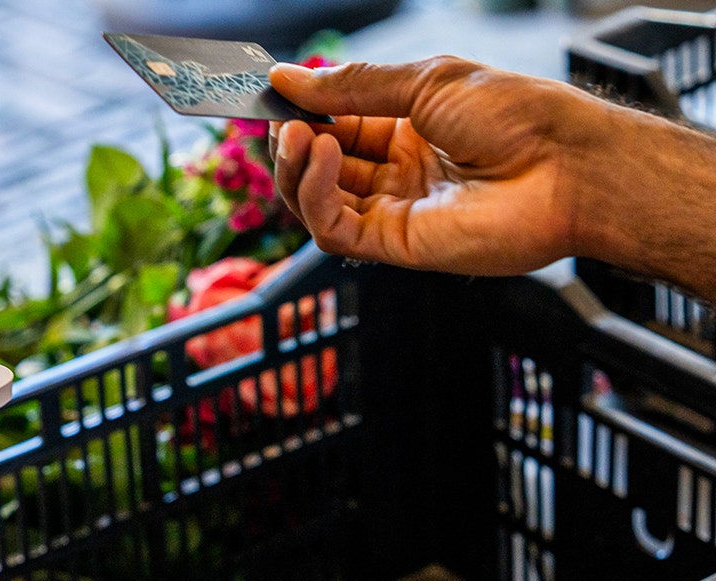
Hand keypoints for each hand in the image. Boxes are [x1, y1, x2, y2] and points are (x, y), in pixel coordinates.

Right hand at [267, 57, 715, 300]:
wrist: (567, 167)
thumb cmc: (517, 115)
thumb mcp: (425, 80)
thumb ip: (352, 85)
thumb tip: (287, 76)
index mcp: (407, 128)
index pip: (334, 123)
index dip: (302, 111)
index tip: (272, 93)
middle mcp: (396, 171)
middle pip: (317, 165)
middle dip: (290, 141)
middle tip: (280, 120)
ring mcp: (393, 209)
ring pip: (316, 200)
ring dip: (296, 167)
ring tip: (298, 134)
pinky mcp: (394, 244)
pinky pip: (334, 228)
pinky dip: (316, 194)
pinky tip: (322, 158)